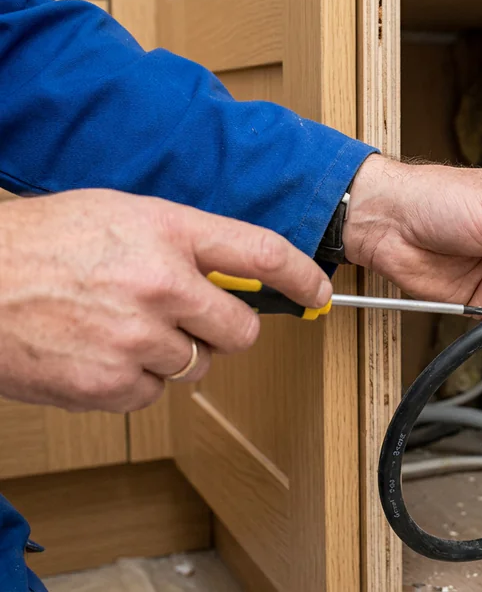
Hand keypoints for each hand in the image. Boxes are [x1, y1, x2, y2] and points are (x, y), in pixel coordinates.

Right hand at [0, 190, 329, 411]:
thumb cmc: (38, 244)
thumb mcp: (119, 215)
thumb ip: (181, 242)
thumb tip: (233, 273)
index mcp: (167, 232)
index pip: (262, 253)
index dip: (301, 276)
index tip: (316, 291)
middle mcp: (162, 284)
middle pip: (242, 331)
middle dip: (224, 331)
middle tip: (189, 321)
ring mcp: (138, 338)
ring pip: (198, 367)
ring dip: (171, 355)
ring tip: (120, 328)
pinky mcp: (112, 383)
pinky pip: (155, 393)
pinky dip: (133, 381)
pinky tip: (98, 352)